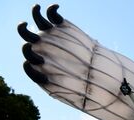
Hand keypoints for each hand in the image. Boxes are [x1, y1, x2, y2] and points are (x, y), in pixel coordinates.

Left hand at [18, 5, 133, 119]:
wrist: (107, 80)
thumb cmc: (96, 91)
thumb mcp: (84, 96)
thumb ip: (69, 89)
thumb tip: (59, 84)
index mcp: (47, 76)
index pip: (32, 72)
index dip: (30, 69)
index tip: (32, 65)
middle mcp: (45, 57)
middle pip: (28, 50)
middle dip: (27, 48)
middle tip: (30, 45)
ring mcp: (51, 42)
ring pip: (32, 30)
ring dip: (29, 24)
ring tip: (35, 11)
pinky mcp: (61, 29)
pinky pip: (50, 17)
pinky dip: (51, 11)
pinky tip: (56, 8)